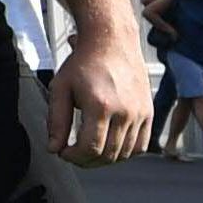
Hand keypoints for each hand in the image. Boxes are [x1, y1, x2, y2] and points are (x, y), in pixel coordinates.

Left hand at [47, 34, 151, 165]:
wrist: (112, 41)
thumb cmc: (83, 62)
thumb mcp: (61, 88)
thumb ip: (56, 121)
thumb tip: (53, 148)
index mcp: (100, 106)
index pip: (90, 149)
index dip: (74, 158)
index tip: (63, 152)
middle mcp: (124, 112)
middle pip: (108, 155)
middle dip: (86, 161)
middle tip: (73, 154)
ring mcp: (140, 113)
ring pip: (125, 154)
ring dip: (105, 159)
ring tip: (89, 150)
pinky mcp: (149, 113)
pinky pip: (141, 146)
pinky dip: (125, 153)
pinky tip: (109, 146)